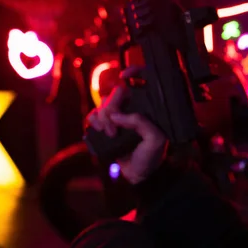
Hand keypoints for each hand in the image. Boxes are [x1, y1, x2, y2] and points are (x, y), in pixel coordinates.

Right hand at [86, 66, 167, 183]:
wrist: (140, 175)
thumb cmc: (152, 156)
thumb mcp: (154, 139)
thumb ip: (140, 123)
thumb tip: (116, 116)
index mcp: (147, 108)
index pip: (140, 83)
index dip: (134, 72)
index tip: (126, 74)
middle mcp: (132, 108)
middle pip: (114, 93)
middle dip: (110, 108)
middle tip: (114, 128)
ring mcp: (118, 117)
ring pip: (102, 104)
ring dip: (102, 118)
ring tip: (110, 135)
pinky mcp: (106, 126)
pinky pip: (93, 116)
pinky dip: (94, 122)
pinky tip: (101, 132)